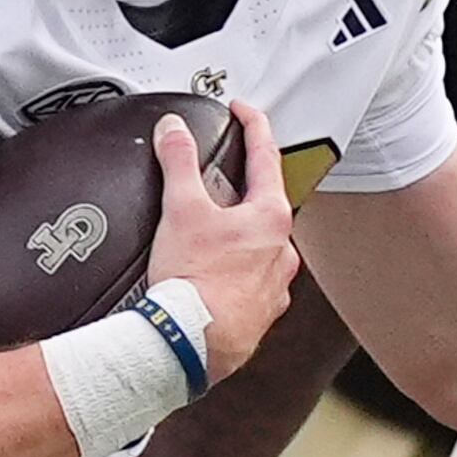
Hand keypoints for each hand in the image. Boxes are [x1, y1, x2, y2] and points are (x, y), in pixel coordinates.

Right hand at [147, 102, 298, 380]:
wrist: (192, 344)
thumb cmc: (195, 284)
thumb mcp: (181, 208)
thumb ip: (179, 162)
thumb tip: (174, 131)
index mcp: (270, 217)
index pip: (266, 155)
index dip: (252, 125)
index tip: (243, 112)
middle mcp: (282, 250)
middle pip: (264, 203)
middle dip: (241, 189)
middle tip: (217, 179)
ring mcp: (275, 284)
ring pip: (261, 246)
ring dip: (239, 235)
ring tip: (207, 235)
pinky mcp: (260, 313)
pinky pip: (252, 281)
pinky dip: (234, 272)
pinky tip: (210, 276)